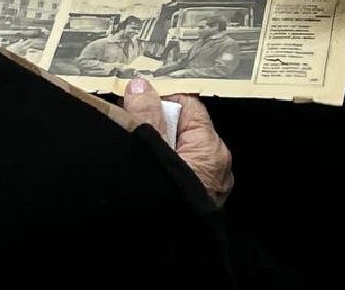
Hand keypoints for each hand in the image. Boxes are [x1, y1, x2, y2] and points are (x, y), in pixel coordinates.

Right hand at [123, 78, 234, 206]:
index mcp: (211, 147)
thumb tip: (141, 86)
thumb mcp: (149, 149)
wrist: (167, 258)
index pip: (187, 105)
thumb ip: (144, 115)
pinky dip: (158, 173)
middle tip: (129, 132)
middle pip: (181, 129)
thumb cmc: (163, 203)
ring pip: (176, 154)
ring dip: (153, 152)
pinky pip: (176, 176)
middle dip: (154, 127)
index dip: (160, 100)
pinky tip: (139, 179)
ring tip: (130, 158)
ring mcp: (206, 187)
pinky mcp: (195, 205)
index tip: (135, 104)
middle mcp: (215, 166)